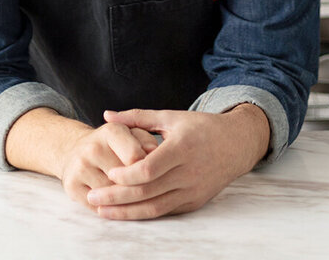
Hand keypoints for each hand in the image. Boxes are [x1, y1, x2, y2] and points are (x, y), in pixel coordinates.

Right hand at [4, 108, 158, 209]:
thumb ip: (147, 141)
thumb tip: (155, 153)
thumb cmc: (114, 145)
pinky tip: (117, 204)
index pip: (135, 157)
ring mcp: (80, 168)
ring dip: (124, 200)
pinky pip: (97, 207)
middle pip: (123, 179)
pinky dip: (110, 209)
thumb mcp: (132, 135)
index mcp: (112, 131)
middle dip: (137, 186)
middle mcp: (93, 147)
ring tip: (133, 197)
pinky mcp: (71, 186)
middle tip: (148, 190)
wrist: (75, 150)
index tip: (155, 174)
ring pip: (111, 196)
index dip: (148, 169)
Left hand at [86, 104, 270, 219]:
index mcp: (182, 148)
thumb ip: (137, 117)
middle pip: (147, 192)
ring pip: (155, 208)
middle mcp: (188, 172)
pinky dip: (144, 214)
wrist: (236, 144)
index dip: (126, 175)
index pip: (149, 169)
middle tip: (92, 198)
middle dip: (117, 198)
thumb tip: (107, 115)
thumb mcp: (171, 117)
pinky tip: (126, 212)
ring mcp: (192, 190)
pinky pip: (165, 211)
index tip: (109, 173)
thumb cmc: (201, 127)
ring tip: (102, 211)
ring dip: (126, 212)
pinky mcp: (194, 202)